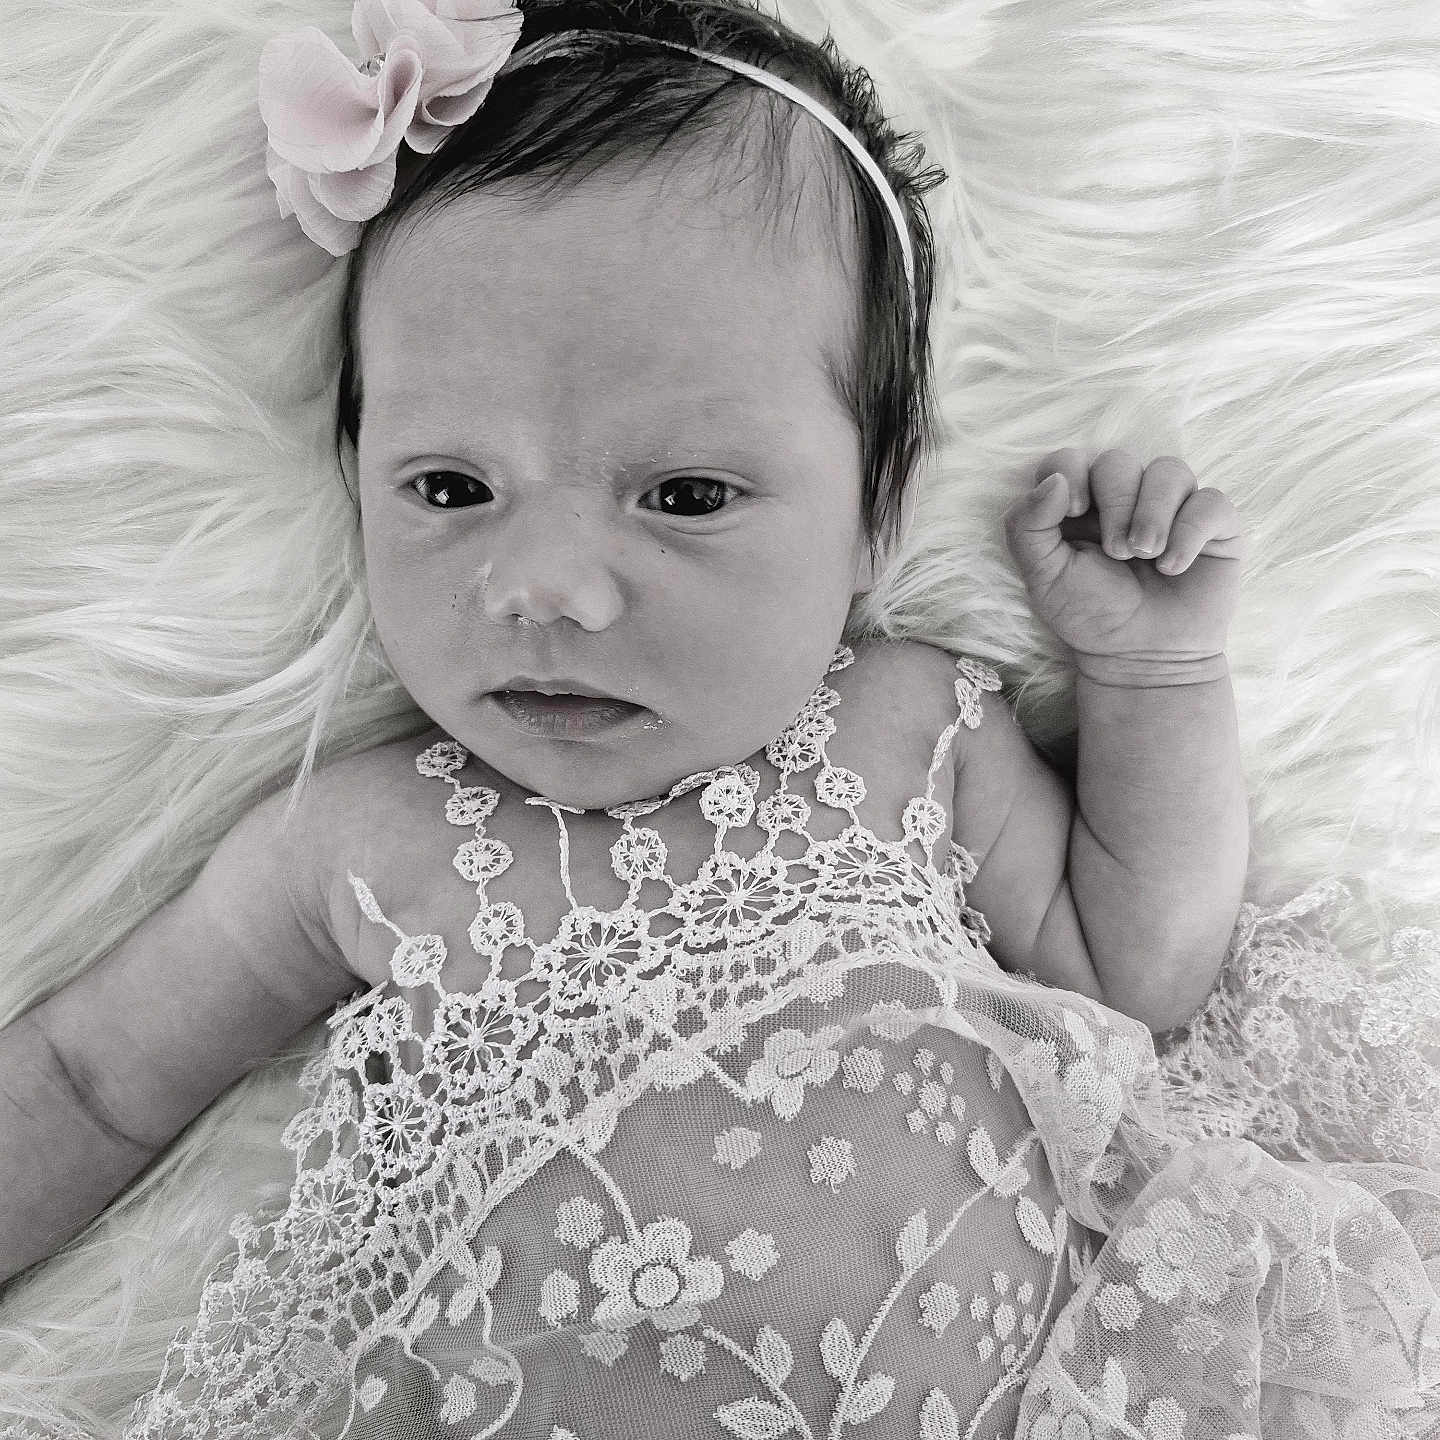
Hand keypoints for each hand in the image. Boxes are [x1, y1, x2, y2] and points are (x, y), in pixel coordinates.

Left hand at [1002, 448, 1245, 683]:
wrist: (1141, 659)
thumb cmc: (1090, 616)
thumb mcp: (1043, 576)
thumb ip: (1028, 526)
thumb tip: (1053, 480)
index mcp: (1079, 505)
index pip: (1069, 459)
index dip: (1071, 472)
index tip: (1072, 511)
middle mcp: (1124, 499)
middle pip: (1118, 461)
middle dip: (1115, 502)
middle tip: (1117, 553)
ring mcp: (1171, 509)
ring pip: (1169, 469)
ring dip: (1153, 512)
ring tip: (1146, 556)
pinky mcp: (1213, 527)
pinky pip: (1210, 501)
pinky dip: (1190, 532)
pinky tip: (1173, 567)